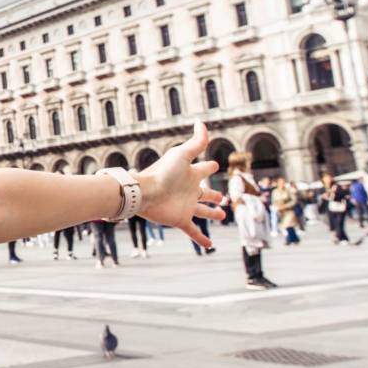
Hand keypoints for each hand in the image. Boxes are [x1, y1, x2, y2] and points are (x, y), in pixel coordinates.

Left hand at [135, 121, 223, 248]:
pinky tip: (210, 246)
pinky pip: (193, 231)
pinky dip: (201, 239)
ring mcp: (185, 206)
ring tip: (222, 215)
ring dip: (212, 213)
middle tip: (223, 196)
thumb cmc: (162, 173)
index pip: (203, 169)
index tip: (215, 164)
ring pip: (203, 211)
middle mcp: (188, 190)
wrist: (145, 193)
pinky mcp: (181, 219)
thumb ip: (196, 141)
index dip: (209, 166)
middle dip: (213, 194)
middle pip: (204, 192)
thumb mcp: (182, 155)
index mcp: (190, 174)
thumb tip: (202, 122)